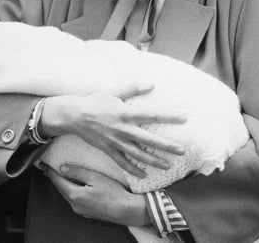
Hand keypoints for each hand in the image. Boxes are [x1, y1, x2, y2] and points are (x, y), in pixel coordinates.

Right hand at [38, 81, 185, 177]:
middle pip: (149, 140)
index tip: (184, 118)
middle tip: (182, 151)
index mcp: (126, 113)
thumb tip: (152, 83)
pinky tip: (144, 174)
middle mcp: (123, 129)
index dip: (169, 117)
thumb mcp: (114, 91)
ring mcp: (116, 142)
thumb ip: (133, 88)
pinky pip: (122, 163)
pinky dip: (133, 170)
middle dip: (167, 146)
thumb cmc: (95, 101)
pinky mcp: (108, 150)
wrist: (74, 116)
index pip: (152, 115)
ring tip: (168, 165)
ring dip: (154, 161)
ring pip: (139, 154)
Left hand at [42, 163, 149, 226]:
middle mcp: (75, 205)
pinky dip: (72, 190)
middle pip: (61, 188)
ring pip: (68, 194)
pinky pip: (75, 199)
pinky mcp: (88, 212)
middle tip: (48, 167)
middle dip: (54, 178)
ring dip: (63, 184)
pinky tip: (75, 184)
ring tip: (60, 174)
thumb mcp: (94, 177)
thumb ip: (77, 172)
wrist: (127, 210)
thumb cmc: (113, 192)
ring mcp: (81, 210)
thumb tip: (62, 168)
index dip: (49, 171)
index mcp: (74, 195)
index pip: (57, 181)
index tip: (42, 164)